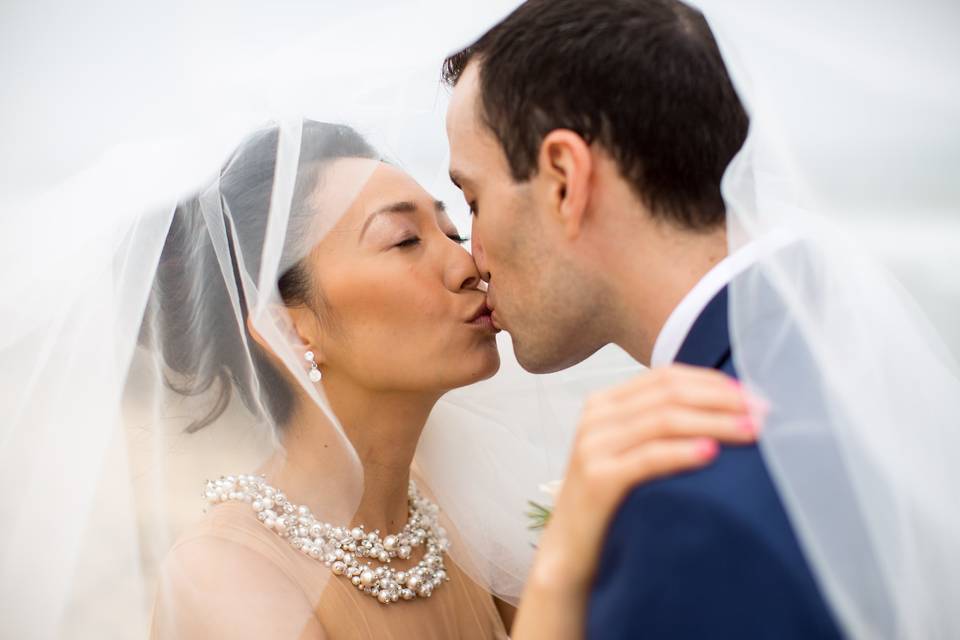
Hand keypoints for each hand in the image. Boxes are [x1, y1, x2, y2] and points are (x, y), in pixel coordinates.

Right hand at [530, 364, 765, 593]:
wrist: (570, 550)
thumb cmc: (612, 501)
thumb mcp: (631, 452)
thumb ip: (659, 425)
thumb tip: (727, 407)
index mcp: (605, 403)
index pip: (666, 377)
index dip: (712, 382)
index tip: (752, 395)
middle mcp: (596, 417)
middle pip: (669, 394)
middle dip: (722, 400)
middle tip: (763, 412)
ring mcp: (593, 446)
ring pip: (663, 420)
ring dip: (714, 422)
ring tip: (751, 431)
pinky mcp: (597, 479)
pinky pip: (648, 457)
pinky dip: (683, 452)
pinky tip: (712, 453)